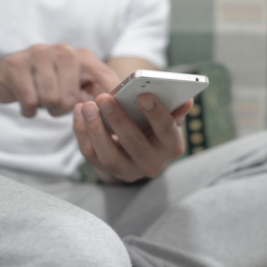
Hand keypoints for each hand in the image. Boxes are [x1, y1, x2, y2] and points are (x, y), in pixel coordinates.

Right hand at [0, 44, 119, 116]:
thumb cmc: (44, 85)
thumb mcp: (73, 85)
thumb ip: (94, 94)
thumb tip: (114, 111)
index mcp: (81, 55)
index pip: (104, 76)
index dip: (111, 95)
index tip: (115, 112)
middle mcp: (63, 51)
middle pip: (73, 98)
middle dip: (63, 109)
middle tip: (54, 103)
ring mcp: (38, 54)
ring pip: (51, 100)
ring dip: (46, 109)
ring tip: (41, 99)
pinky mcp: (15, 65)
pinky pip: (30, 101)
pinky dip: (29, 110)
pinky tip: (27, 103)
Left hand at [73, 93, 193, 182]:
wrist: (142, 151)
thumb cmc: (156, 127)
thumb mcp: (168, 118)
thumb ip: (175, 109)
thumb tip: (187, 100)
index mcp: (172, 148)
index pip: (167, 131)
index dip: (157, 114)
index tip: (144, 95)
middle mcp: (153, 164)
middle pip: (134, 144)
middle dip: (118, 120)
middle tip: (104, 97)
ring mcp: (129, 171)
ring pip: (109, 155)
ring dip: (95, 129)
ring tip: (87, 105)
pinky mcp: (108, 171)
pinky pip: (91, 155)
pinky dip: (82, 132)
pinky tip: (79, 112)